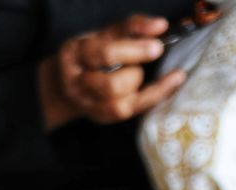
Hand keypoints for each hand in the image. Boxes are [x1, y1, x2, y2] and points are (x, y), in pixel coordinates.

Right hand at [40, 15, 186, 128]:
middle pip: (112, 85)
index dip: (135, 50)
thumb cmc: (92, 53)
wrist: (66, 83)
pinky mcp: (101, 117)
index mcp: (75, 54)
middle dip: (135, 73)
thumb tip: (160, 25)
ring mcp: (88, 104)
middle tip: (143, 60)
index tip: (157, 46)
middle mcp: (77, 83)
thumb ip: (132, 27)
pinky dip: (153, 97)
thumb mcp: (106, 34)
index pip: (106, 54)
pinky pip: (132, 113)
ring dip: (138, 88)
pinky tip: (169, 85)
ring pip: (120, 106)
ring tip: (136, 75)